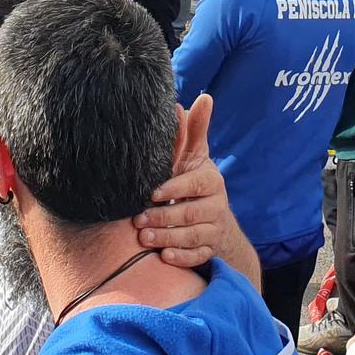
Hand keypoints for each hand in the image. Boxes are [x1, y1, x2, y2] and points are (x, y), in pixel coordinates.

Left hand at [134, 95, 230, 265]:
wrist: (217, 221)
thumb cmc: (196, 184)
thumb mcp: (195, 158)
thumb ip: (194, 131)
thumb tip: (203, 97)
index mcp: (211, 180)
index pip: (193, 184)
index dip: (173, 188)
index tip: (151, 193)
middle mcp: (215, 205)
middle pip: (189, 213)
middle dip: (163, 218)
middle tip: (138, 221)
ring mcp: (213, 229)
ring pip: (192, 237)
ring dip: (167, 238)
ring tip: (144, 239)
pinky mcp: (210, 250)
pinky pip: (198, 256)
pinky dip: (181, 257)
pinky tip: (164, 257)